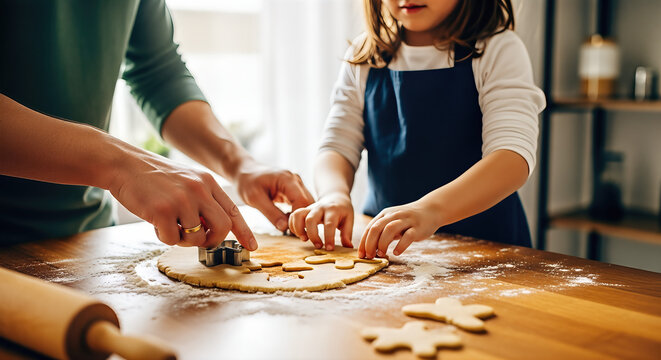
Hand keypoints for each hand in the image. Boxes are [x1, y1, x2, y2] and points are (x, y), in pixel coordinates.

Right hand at [109, 153, 255, 249]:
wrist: (124, 165)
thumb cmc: (155, 178)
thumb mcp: (187, 181)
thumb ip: (203, 201)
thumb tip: (212, 231)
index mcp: (208, 182)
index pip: (233, 210)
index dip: (244, 231)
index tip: (251, 246)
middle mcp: (199, 190)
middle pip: (222, 227)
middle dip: (212, 240)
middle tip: (199, 241)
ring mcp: (182, 200)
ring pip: (196, 238)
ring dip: (183, 239)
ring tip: (169, 225)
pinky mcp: (162, 211)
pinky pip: (172, 239)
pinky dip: (164, 237)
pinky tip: (155, 222)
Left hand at [235, 161, 313, 231]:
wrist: (244, 172)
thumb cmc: (247, 182)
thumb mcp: (255, 198)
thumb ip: (270, 213)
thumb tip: (285, 228)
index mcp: (287, 179)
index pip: (302, 200)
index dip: (300, 217)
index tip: (292, 231)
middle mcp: (295, 180)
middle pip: (308, 202)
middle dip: (303, 218)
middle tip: (292, 232)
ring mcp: (295, 184)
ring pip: (306, 203)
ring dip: (301, 216)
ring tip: (289, 228)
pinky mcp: (293, 190)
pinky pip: (300, 203)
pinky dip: (296, 213)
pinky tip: (287, 220)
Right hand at [288, 192, 353, 249]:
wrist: (336, 197)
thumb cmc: (343, 211)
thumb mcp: (349, 220)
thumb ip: (347, 233)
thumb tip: (348, 247)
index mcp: (333, 210)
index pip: (329, 224)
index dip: (329, 237)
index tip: (329, 249)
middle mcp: (319, 208)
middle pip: (310, 220)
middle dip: (312, 235)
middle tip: (318, 246)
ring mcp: (310, 208)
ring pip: (298, 215)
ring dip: (298, 229)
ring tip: (304, 239)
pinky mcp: (304, 210)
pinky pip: (294, 216)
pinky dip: (293, 226)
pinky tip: (300, 235)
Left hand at [359, 199, 440, 258]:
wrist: (431, 210)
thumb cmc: (408, 220)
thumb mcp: (393, 222)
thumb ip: (383, 233)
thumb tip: (370, 250)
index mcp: (385, 215)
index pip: (370, 228)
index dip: (363, 242)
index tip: (361, 255)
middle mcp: (394, 215)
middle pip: (376, 228)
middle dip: (370, 244)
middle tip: (370, 256)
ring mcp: (406, 220)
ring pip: (390, 229)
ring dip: (382, 243)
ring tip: (382, 254)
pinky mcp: (418, 227)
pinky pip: (408, 236)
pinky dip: (400, 245)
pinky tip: (397, 253)